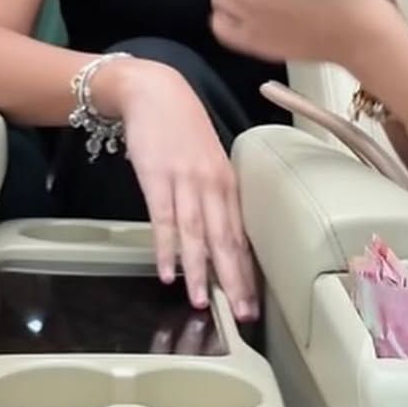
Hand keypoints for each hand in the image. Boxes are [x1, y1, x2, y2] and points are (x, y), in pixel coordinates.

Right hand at [94, 57, 257, 320]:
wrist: (154, 92)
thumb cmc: (180, 127)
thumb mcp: (207, 160)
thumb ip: (214, 194)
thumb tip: (218, 234)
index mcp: (228, 182)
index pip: (241, 234)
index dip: (246, 271)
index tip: (252, 302)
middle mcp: (213, 184)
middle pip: (225, 239)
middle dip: (233, 280)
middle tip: (240, 315)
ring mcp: (186, 181)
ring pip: (196, 234)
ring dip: (200, 271)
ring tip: (202, 303)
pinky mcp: (158, 177)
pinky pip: (165, 219)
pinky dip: (167, 248)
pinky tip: (168, 272)